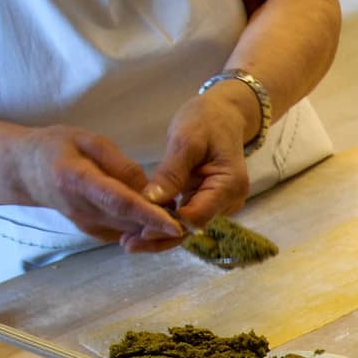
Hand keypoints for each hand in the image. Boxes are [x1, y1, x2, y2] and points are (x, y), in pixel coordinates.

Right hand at [8, 126, 182, 244]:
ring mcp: (87, 225)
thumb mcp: (87, 140)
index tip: (177, 224)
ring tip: (179, 215)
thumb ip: (120, 164)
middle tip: (193, 219)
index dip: (150, 215)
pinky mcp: (93, 232)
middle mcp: (83, 209)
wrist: (25, 171)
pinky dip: (145, 228)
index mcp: (78, 180)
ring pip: (132, 232)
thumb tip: (150, 188)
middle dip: (164, 226)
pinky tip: (159, 218)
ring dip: (157, 229)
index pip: (120, 201)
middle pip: (130, 223)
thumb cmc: (56, 147)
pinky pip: (126, 233)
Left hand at [134, 85, 257, 249]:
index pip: (197, 216)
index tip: (138, 229)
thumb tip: (151, 201)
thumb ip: (170, 172)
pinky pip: (186, 216)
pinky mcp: (208, 200)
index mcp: (229, 186)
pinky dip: (165, 221)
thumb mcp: (186, 140)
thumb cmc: (206, 120)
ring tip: (129, 241)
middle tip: (127, 244)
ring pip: (188, 226)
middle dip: (161, 237)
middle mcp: (230, 201)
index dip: (168, 225)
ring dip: (161, 234)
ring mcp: (220, 203)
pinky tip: (141, 227)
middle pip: (193, 228)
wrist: (224, 114)